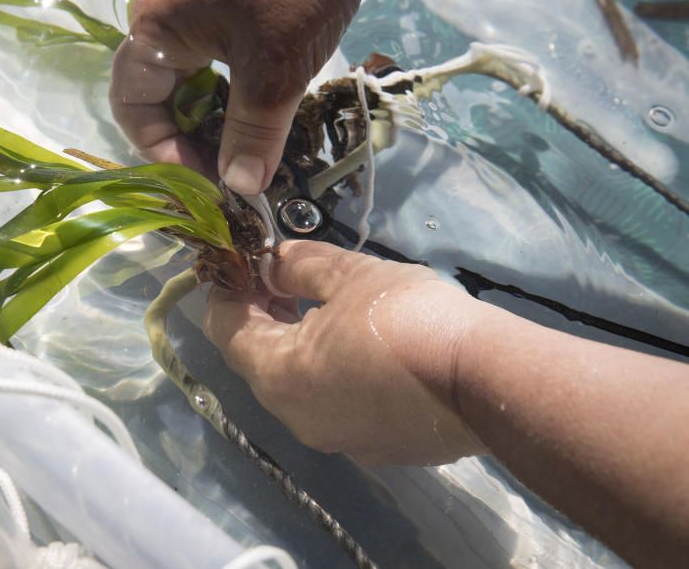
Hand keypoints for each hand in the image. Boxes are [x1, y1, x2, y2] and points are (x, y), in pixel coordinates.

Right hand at [109, 0, 388, 192]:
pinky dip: (237, 106)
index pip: (133, 108)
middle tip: (231, 179)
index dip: (163, 153)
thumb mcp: (274, 69)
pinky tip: (264, 128)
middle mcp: (168, 25)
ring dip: (217, 129)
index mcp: (157, 30)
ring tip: (251, 160)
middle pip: (161, 103)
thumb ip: (253, 135)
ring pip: (195, 92)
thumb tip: (242, 190)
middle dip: (191, 145)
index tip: (208, 182)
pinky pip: (221, 75)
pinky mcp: (234, 19)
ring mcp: (201, 20)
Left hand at [203, 240, 485, 465]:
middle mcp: (297, 418)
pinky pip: (335, 404)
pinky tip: (360, 345)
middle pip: (258, 361)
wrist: (485, 380)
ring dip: (296, 344)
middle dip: (262, 315)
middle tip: (279, 276)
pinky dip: (331, 372)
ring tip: (319, 305)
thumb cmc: (405, 318)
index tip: (241, 263)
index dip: (227, 291)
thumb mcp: (347, 274)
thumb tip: (274, 265)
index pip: (226, 330)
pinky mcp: (376, 448)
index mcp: (278, 376)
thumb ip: (298, 266)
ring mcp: (337, 440)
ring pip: (297, 386)